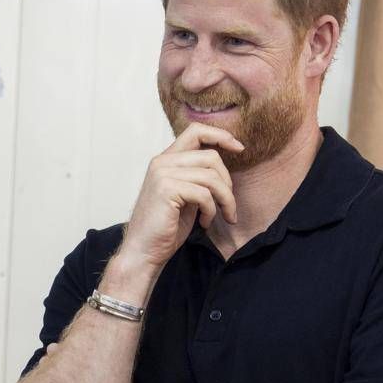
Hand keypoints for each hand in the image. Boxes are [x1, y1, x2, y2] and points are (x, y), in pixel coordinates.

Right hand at [117, 122, 243, 273]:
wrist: (143, 251)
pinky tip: (204, 223)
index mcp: (166, 160)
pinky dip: (211, 210)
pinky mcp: (166, 189)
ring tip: (222, 216)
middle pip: (211, 156)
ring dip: (225, 200)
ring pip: (211, 176)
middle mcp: (162, 162)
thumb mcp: (185, 196)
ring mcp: (162, 174)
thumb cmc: (165, 227)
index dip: (221, 136)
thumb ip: (197, 177)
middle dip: (227, 183)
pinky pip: (204, 194)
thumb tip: (223, 169)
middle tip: (229, 205)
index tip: (240, 148)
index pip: (196, 131)